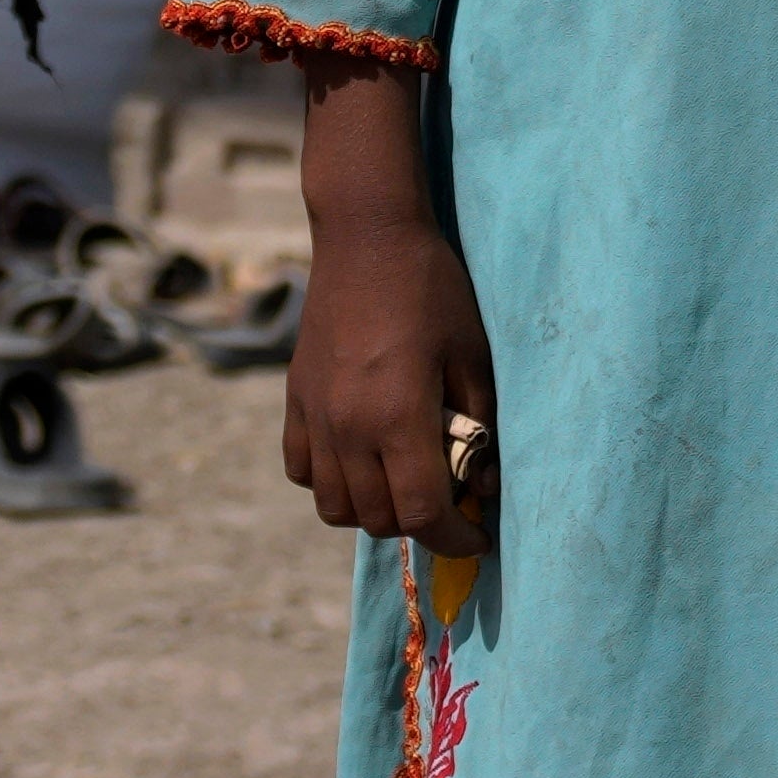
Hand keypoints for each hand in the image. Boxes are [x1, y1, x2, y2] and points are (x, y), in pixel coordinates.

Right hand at [283, 209, 496, 547]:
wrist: (367, 237)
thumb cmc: (433, 290)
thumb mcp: (473, 355)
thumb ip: (479, 429)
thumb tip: (482, 487)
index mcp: (398, 417)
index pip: (422, 514)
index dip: (456, 540)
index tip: (478, 538)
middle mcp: (347, 427)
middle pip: (378, 519)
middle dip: (420, 523)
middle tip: (449, 498)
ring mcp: (314, 416)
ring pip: (335, 507)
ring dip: (373, 509)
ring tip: (403, 480)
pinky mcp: (294, 400)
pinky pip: (302, 471)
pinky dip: (331, 481)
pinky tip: (360, 457)